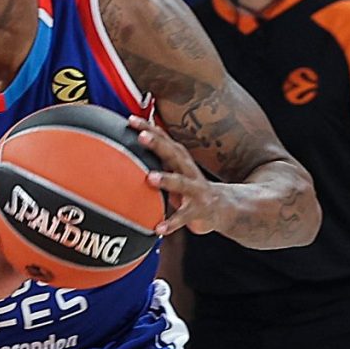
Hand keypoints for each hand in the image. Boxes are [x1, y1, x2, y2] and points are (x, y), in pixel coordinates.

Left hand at [134, 120, 235, 238]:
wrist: (221, 207)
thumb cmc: (189, 186)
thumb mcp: (174, 169)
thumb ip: (157, 158)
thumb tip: (128, 144)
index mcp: (180, 160)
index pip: (164, 139)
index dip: (149, 128)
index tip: (131, 120)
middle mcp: (188, 171)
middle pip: (173, 154)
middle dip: (158, 144)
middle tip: (141, 137)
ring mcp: (195, 190)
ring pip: (181, 183)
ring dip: (167, 179)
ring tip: (150, 178)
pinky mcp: (198, 210)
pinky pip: (183, 217)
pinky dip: (171, 222)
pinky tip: (159, 228)